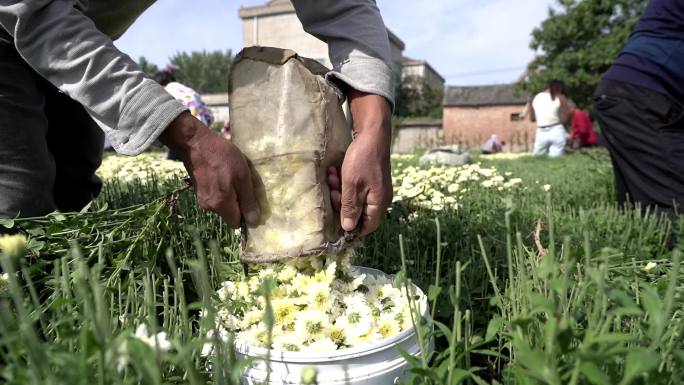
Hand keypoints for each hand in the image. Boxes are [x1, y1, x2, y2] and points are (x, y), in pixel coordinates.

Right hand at [159, 112, 258, 227]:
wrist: (195, 143)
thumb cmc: (222, 157)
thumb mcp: (242, 176)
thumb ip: (248, 200)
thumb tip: (254, 221)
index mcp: (221, 205)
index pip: (236, 223)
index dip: (245, 214)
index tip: (250, 200)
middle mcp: (209, 207)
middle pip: (229, 214)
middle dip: (237, 202)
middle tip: (242, 184)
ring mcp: (201, 199)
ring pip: (222, 204)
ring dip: (229, 195)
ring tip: (231, 176)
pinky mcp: (198, 190)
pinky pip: (214, 196)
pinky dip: (220, 189)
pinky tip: (221, 174)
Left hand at [331, 90, 392, 235]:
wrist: (372, 133)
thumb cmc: (363, 159)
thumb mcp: (352, 184)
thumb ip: (350, 207)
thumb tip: (348, 228)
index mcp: (379, 203)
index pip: (367, 227)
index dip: (351, 227)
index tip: (335, 219)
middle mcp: (380, 199)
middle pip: (358, 213)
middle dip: (341, 203)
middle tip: (331, 190)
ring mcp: (375, 189)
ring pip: (354, 199)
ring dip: (340, 191)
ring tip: (332, 177)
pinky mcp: (370, 180)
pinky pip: (356, 189)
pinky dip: (345, 184)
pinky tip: (336, 172)